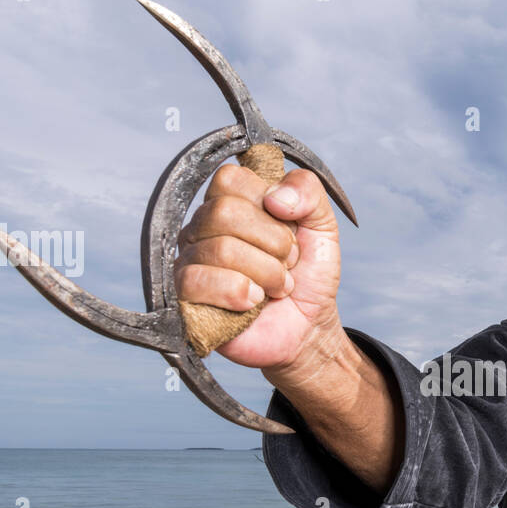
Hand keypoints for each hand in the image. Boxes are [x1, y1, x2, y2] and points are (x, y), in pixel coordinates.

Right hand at [176, 163, 342, 369]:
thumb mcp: (322, 224)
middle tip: (287, 264)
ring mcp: (188, 263)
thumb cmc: (308, 276)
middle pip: (224, 212)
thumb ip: (308, 191)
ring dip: (266, 273)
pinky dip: (238, 292)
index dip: (269, 207)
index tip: (288, 233)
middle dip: (273, 243)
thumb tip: (275, 197)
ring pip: (220, 249)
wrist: (309, 328)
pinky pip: (195, 281)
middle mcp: (200, 229)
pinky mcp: (184, 300)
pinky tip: (253, 303)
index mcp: (227, 202)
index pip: (230, 179)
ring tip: (277, 288)